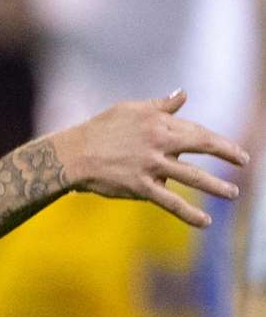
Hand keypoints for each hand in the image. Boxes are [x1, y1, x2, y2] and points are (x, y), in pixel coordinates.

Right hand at [50, 90, 245, 226]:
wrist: (72, 154)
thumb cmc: (100, 129)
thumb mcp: (129, 110)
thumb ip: (159, 106)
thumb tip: (183, 94)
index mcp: (156, 121)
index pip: (195, 130)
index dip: (217, 140)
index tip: (234, 150)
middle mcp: (156, 140)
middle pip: (201, 144)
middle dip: (227, 153)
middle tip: (244, 160)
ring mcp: (150, 164)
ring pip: (192, 176)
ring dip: (216, 186)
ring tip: (232, 193)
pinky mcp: (140, 186)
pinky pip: (170, 201)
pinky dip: (189, 213)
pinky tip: (206, 222)